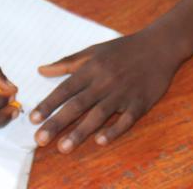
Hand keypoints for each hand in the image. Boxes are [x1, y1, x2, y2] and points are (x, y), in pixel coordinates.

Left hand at [29, 30, 184, 152]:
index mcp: (92, 68)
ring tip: (64, 147)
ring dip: (80, 132)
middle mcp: (105, 81)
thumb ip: (67, 62)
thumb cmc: (123, 49)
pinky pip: (126, 119)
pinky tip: (101, 141)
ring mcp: (122, 93)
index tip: (33, 118)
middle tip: (40, 139)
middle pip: (77, 105)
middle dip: (57, 123)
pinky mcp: (140, 102)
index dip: (48, 104)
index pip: (65, 89)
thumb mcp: (94, 51)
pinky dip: (114, 130)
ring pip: (98, 115)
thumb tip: (41, 70)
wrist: (159, 46)